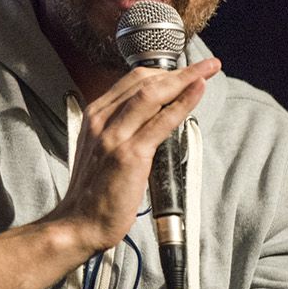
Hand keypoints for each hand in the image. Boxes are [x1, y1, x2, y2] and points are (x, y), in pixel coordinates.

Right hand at [51, 58, 219, 252]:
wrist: (79, 223)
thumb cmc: (92, 193)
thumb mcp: (99, 150)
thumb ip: (117, 130)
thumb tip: (147, 119)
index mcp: (94, 117)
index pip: (130, 81)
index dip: (161, 71)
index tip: (183, 69)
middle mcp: (102, 120)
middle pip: (143, 81)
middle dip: (178, 70)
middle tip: (205, 65)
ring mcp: (114, 136)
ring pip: (153, 94)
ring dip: (185, 78)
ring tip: (208, 69)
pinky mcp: (130, 154)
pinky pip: (161, 121)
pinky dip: (182, 102)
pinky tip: (198, 90)